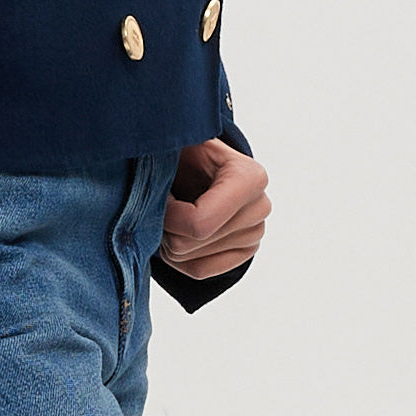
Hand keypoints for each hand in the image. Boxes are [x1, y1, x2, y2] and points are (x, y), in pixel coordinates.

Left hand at [158, 138, 270, 279]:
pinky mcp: (246, 251)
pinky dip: (179, 258)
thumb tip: (154, 190)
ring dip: (169, 241)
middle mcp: (260, 207)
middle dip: (165, 228)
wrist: (201, 162)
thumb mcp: (178, 144)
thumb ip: (169, 154)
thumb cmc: (187, 151)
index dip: (166, 217)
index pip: (198, 223)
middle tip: (163, 205)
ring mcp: (256, 233)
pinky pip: (200, 270)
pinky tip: (179, 234)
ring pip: (190, 259)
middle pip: (190, 243)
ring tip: (173, 215)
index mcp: (250, 178)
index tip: (159, 196)